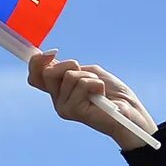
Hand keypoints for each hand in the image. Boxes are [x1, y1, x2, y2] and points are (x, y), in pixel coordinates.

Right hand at [26, 50, 155, 149]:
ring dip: (89, 76)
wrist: (130, 112)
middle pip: (48, 72)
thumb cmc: (112, 93)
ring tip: (99, 89)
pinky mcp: (73, 111)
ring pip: (69, 76)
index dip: (37, 62)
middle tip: (89, 75)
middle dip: (70, 65)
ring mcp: (63, 107)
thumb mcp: (89, 72)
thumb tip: (49, 57)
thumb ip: (69, 68)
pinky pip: (82, 84)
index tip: (52, 53)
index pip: (35, 76)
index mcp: (59, 90)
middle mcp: (58, 100)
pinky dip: (96, 84)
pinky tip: (101, 96)